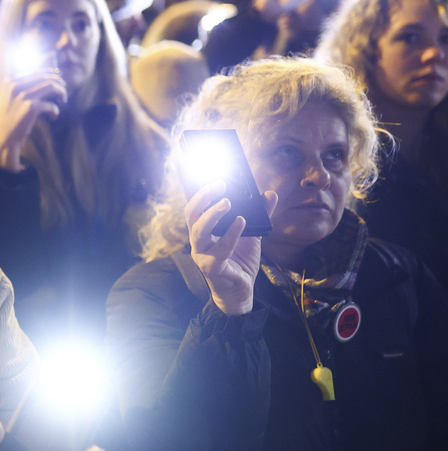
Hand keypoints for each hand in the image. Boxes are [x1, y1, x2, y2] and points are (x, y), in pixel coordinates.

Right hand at [0, 70, 66, 171]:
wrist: (4, 138)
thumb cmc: (10, 118)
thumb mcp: (10, 98)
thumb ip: (21, 85)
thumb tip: (45, 74)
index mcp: (10, 81)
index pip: (36, 71)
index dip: (50, 74)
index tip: (58, 81)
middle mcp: (15, 85)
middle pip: (45, 76)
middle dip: (58, 82)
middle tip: (63, 90)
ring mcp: (23, 96)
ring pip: (51, 86)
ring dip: (61, 92)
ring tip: (64, 99)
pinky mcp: (31, 108)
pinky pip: (51, 105)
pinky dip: (55, 110)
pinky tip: (54, 116)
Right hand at [186, 182, 278, 314]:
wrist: (240, 290)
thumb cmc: (240, 259)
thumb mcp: (253, 233)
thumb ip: (261, 213)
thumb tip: (269, 193)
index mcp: (204, 226)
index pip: (192, 200)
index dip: (185, 181)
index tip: (181, 159)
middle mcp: (198, 237)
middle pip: (191, 212)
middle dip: (202, 195)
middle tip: (221, 183)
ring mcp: (202, 252)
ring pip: (198, 230)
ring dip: (211, 213)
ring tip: (227, 201)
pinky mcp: (211, 267)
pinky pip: (219, 249)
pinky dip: (230, 234)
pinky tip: (242, 222)